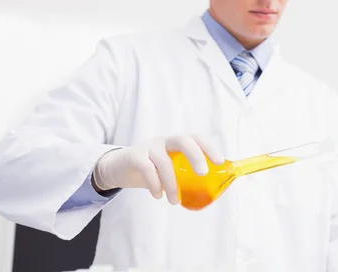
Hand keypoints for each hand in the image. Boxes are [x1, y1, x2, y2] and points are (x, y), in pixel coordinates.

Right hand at [92, 134, 223, 203]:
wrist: (118, 168)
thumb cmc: (151, 170)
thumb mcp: (171, 168)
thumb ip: (187, 175)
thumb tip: (213, 189)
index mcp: (177, 143)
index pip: (197, 137)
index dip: (209, 146)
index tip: (220, 162)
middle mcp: (165, 141)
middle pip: (183, 139)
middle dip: (196, 155)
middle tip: (203, 173)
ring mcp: (149, 146)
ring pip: (164, 161)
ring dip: (171, 183)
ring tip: (173, 201)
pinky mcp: (134, 155)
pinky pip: (146, 167)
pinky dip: (154, 183)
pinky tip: (157, 195)